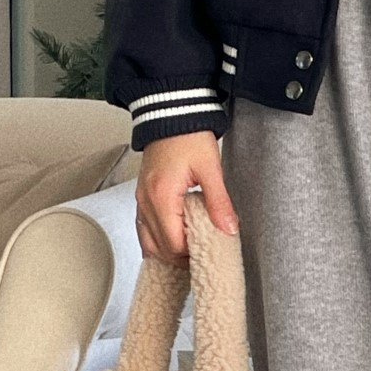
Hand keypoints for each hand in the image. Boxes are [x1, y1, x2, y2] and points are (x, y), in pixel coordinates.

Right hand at [135, 129, 236, 264]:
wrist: (170, 112)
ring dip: (167, 253)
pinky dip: (157, 241)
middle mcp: (146, 201)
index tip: (209, 253)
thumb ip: (219, 202)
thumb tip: (229, 229)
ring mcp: (141, 200)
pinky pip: (144, 229)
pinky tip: (171, 245)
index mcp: (162, 196)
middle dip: (180, 258)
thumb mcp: (211, 168)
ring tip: (189, 255)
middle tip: (202, 257)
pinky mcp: (142, 196)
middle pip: (159, 248)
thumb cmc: (188, 136)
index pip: (174, 243)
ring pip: (147, 242)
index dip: (192, 254)